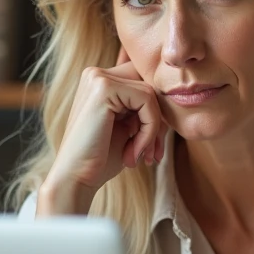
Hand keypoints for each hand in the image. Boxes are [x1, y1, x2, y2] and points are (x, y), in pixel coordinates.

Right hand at [39, 48, 167, 215]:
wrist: (75, 179)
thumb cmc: (102, 158)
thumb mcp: (129, 127)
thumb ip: (144, 107)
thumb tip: (177, 92)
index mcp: (100, 80)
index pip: (145, 83)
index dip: (156, 113)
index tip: (153, 146)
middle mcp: (96, 73)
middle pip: (150, 85)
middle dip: (159, 121)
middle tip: (153, 154)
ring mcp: (98, 77)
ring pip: (151, 93)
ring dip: (154, 130)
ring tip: (143, 157)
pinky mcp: (103, 88)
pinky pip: (146, 101)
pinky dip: (149, 131)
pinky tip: (135, 153)